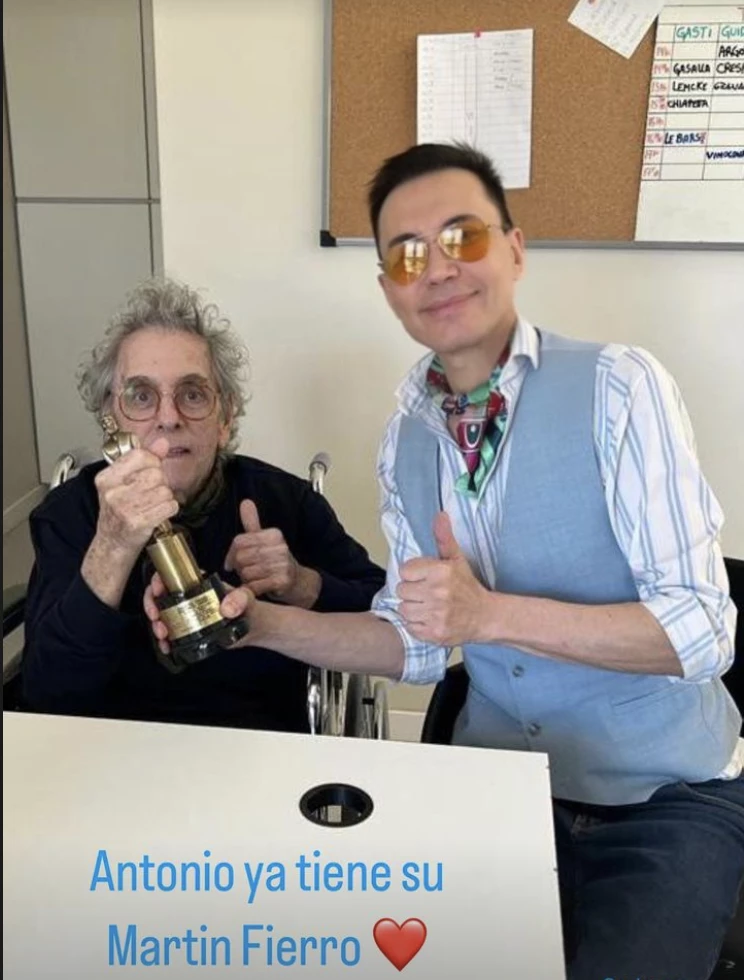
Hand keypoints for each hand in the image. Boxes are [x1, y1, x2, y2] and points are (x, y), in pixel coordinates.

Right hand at [93, 437, 178, 557]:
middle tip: (151, 493)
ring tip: (153, 504)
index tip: (149, 471)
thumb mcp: (124, 481)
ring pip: (165, 490)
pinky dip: (169, 509)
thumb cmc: (119, 511)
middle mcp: (112, 492)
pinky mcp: (138, 523)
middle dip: (160, 483)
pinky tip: (158, 513)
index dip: (152, 462)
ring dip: (165, 498)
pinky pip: (169, 506)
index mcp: (106, 478)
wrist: (112, 542)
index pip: (140, 456)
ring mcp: (124, 508)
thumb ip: (144, 458)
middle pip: (156, 474)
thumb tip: (162, 443)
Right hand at [144, 571, 253, 655]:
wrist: (253, 628)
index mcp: (197, 584)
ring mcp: (186, 615)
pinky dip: (164, 641)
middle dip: (152, 606)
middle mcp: (188, 597)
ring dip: (156, 625)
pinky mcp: (188, 631)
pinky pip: (170, 634)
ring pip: (161, 616)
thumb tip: (227, 609)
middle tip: (156, 618)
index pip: (171, 576)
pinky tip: (166, 646)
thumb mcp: (247, 597)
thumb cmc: (249, 607)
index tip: (158, 591)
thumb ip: (240, 598)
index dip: (158, 581)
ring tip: (163, 634)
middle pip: (159, 596)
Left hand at [224, 499, 319, 606]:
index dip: (231, 554)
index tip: (231, 562)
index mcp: (273, 535)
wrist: (298, 581)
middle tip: (246, 571)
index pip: (239, 541)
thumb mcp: (265, 540)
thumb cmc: (277, 561)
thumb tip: (246, 502)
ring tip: (255, 578)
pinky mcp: (282, 581)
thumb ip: (252, 522)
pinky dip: (252, 589)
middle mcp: (280, 547)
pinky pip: (255, 586)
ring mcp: (282, 564)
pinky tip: (258, 586)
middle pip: (241, 557)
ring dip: (246, 579)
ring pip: (247, 573)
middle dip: (239, 568)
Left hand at [397, 511, 489, 645]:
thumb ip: (444, 538)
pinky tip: (430, 619)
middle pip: (401, 591)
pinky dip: (417, 625)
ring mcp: (436, 615)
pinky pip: (410, 627)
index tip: (425, 579)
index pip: (404, 571)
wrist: (485, 616)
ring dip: (413, 609)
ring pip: (404, 609)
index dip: (413, 575)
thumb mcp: (456, 559)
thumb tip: (440, 515)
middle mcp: (438, 593)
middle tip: (427, 594)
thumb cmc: (467, 587)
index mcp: (441, 572)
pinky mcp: (434, 633)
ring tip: (428, 606)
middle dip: (412, 592)